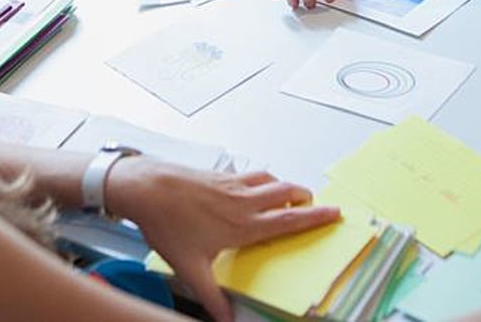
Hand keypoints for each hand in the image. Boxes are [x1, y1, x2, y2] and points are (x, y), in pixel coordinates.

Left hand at [105, 158, 340, 321]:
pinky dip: (262, 178)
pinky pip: (250, 174)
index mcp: (243, 225)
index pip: (288, 220)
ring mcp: (232, 184)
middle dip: (305, 198)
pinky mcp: (219, 174)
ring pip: (270, 180)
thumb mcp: (189, 267)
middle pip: (286, 193)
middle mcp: (243, 201)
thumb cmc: (167, 222)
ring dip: (285, 185)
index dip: (315, 217)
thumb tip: (224, 319)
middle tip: (316, 203)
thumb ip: (211, 296)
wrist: (146, 187)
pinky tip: (254, 183)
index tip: (334, 213)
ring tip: (291, 192)